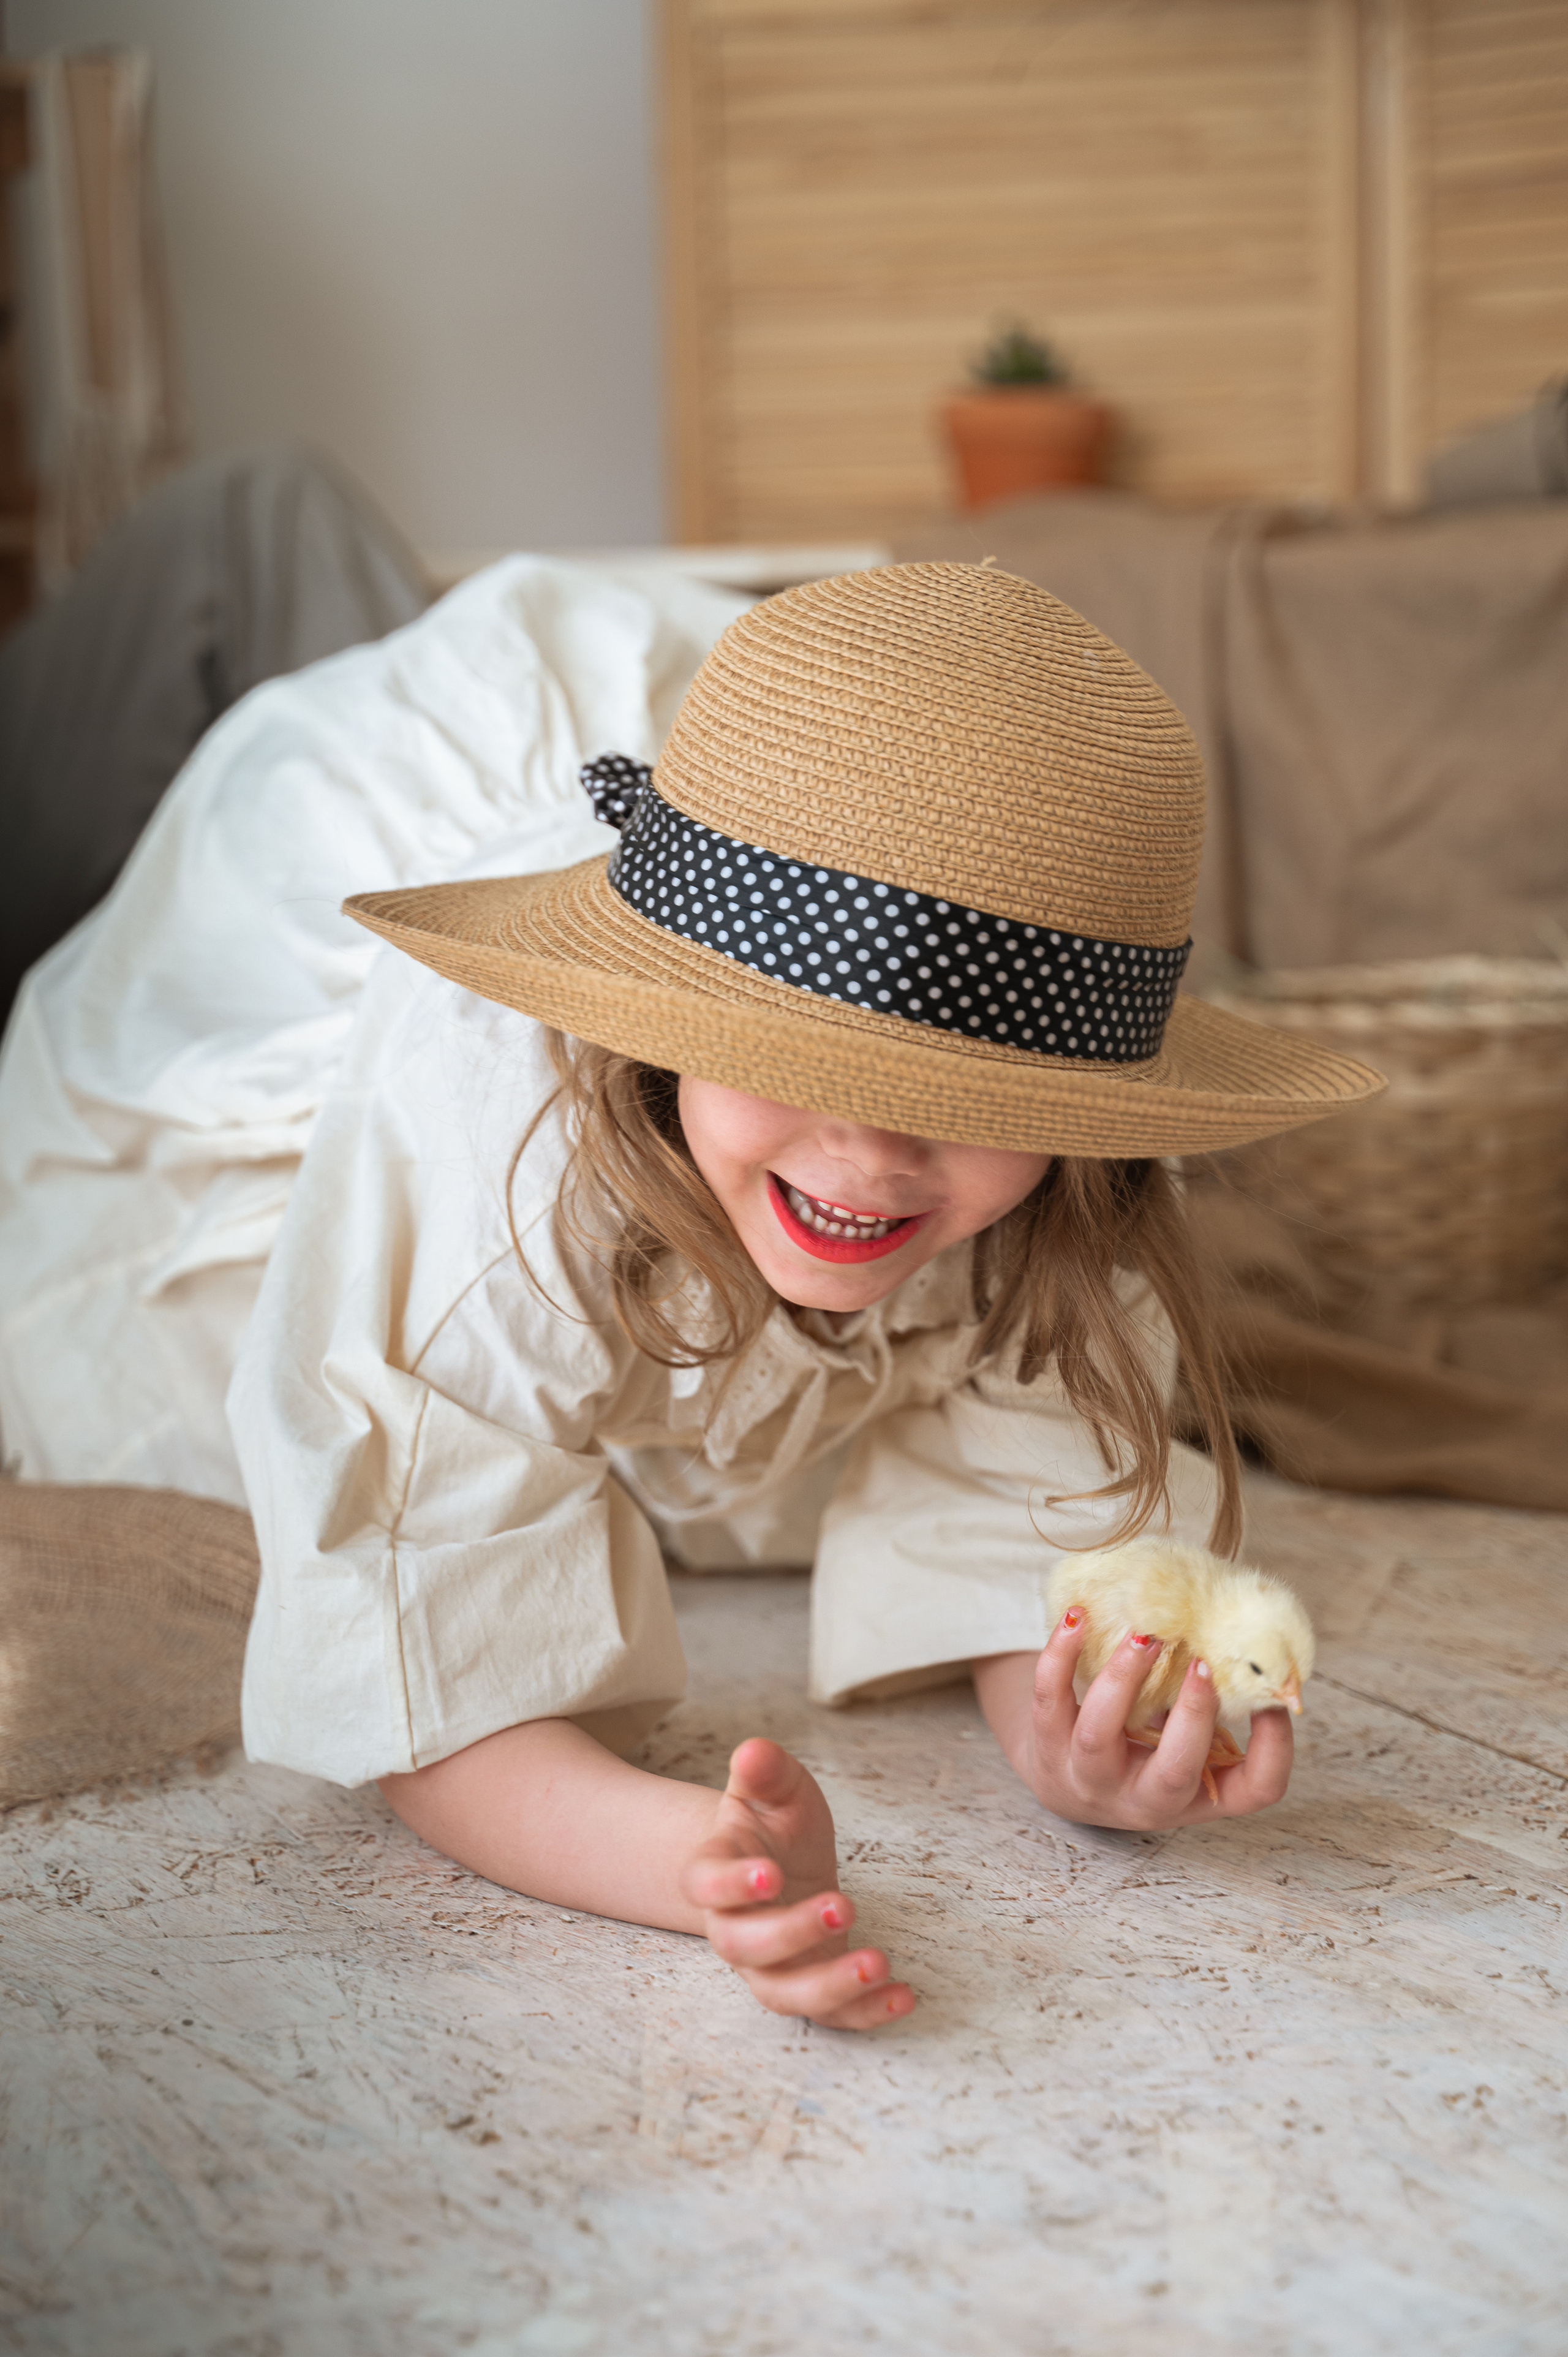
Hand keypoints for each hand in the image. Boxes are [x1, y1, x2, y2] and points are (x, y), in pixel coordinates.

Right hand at [678, 1737, 916, 2029]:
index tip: (771, 1873)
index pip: (705, 1884)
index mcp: (716, 1870)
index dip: (731, 1885)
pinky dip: (865, 2014)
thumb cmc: (775, 1824)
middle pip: (743, 1947)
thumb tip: (753, 1751)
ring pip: (782, 1994)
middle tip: (844, 1905)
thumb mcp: (775, 1789)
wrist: (780, 1864)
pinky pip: (830, 2016)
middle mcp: (734, 1927)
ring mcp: (770, 1965)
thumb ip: (766, 1771)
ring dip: (829, 1985)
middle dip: (791, 1934)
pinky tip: (904, 1996)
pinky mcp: (810, 1985)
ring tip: (879, 1963)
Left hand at [975, 1613, 1293, 1830]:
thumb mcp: (1181, 1741)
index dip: (1276, 1750)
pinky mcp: (1045, 1747)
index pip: (1254, 1790)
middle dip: (1192, 1716)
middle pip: (1173, 1775)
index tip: (1276, 1700)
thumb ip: (1208, 1706)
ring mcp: (1089, 1778)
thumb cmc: (1141, 1747)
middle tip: (1201, 1662)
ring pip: (1099, 1735)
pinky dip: (1060, 1655)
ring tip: (1144, 1633)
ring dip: (1124, 1676)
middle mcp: (1143, 1800)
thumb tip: (1241, 1636)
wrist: (1064, 1776)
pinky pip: (1050, 1699)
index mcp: (1195, 1795)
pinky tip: (1076, 1617)